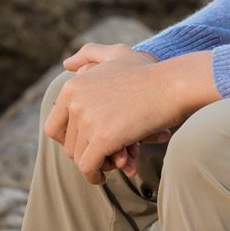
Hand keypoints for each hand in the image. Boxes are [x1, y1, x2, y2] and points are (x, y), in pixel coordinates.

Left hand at [60, 43, 166, 178]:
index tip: (89, 144)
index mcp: (72, 86)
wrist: (173, 85)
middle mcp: (74, 102)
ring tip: (115, 161)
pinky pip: (89, 167)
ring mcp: (87, 120)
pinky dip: (95, 176)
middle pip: (68, 145)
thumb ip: (90, 53)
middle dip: (88, 153)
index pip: (55, 127)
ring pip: (79, 158)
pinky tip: (105, 177)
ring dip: (97, 164)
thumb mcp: (116, 53)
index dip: (71, 140)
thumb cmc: (149, 72)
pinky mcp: (102, 138)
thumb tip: (67, 65)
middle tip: (108, 154)